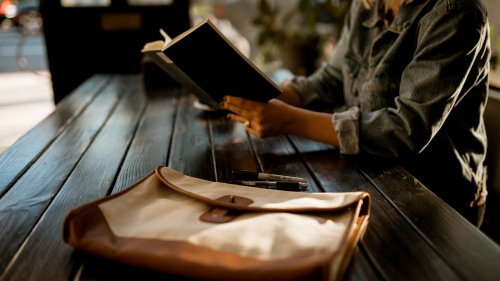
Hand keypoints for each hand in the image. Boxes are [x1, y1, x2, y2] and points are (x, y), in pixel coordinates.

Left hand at [219, 96, 339, 145]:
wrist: (292, 122)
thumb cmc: (280, 108)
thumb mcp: (269, 102)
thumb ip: (256, 103)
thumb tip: (241, 101)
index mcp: (261, 108)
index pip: (242, 103)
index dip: (232, 100)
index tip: (225, 97)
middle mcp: (258, 118)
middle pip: (240, 112)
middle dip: (230, 108)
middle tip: (222, 104)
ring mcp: (259, 128)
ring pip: (243, 121)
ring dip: (235, 117)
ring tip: (229, 114)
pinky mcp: (260, 134)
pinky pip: (249, 128)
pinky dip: (248, 124)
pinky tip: (245, 121)